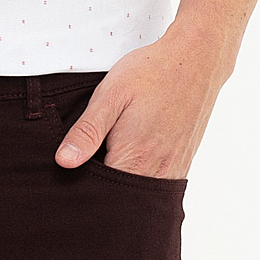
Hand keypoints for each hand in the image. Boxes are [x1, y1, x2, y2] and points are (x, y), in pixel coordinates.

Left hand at [53, 21, 236, 177]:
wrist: (195, 60)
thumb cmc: (151, 73)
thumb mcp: (110, 96)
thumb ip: (87, 132)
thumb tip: (64, 162)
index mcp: (134, 158)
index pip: (101, 193)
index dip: (82, 185)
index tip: (73, 172)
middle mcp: (157, 171)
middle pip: (121, 200)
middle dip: (103, 191)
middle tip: (92, 161)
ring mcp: (173, 169)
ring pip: (140, 194)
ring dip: (123, 185)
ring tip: (112, 159)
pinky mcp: (183, 162)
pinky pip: (158, 185)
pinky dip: (141, 180)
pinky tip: (132, 159)